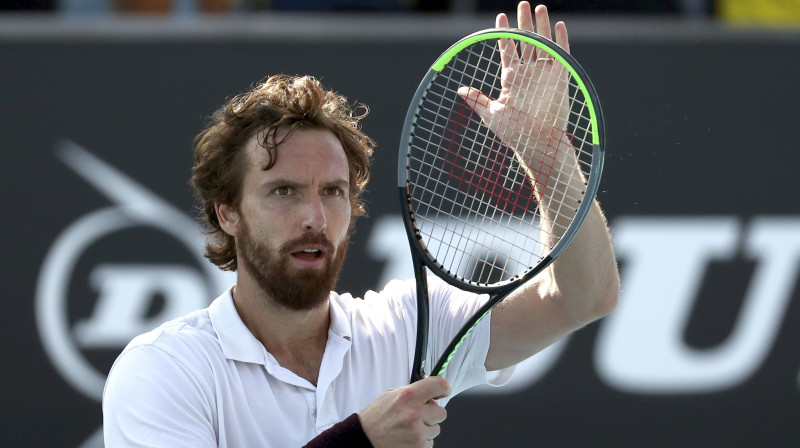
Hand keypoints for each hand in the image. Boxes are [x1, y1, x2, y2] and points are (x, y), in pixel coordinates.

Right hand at [359, 376, 450, 447]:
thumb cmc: (376, 418)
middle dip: (432, 413)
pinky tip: (407, 438)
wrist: (364, 440)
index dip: (444, 388)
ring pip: (436, 429)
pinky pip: (430, 442)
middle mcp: (415, 414)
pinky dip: (421, 441)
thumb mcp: (390, 396)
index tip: (443, 391)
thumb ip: (412, 392)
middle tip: (418, 415)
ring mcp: (417, 433)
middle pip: (442, 412)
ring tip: (408, 428)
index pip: (439, 385)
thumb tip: (430, 393)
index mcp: (408, 396)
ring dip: (426, 428)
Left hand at [458, 3, 571, 168]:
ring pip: (542, 44)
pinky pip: (561, 54)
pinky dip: (560, 39)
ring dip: (541, 26)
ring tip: (539, 6)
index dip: (504, 33)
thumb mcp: (491, 114)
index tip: (500, 16)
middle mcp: (528, 73)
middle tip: (522, 3)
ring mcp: (544, 74)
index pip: (507, 50)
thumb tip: (459, 89)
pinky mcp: (560, 78)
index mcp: (511, 79)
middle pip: (526, 41)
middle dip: (523, 22)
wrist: (538, 143)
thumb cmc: (514, 133)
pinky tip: (557, 24)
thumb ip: (477, 100)